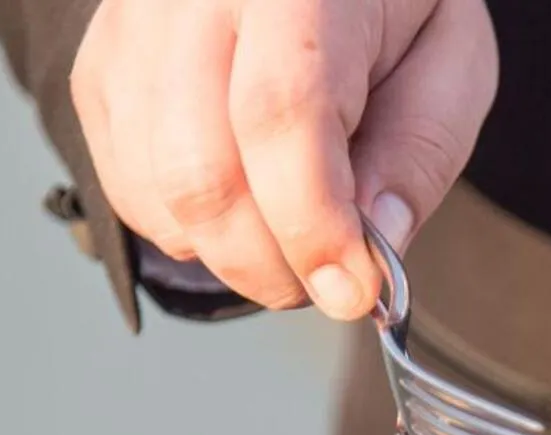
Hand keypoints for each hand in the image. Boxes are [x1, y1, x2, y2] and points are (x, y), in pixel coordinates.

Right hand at [70, 0, 497, 318]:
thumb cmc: (389, 1)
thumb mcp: (450, 57)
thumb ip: (419, 150)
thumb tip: (375, 248)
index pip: (280, 114)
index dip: (313, 224)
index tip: (352, 291)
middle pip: (201, 169)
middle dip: (270, 263)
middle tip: (327, 283)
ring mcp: (132, 31)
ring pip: (156, 191)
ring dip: (231, 255)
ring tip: (292, 238)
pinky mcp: (100, 69)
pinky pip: (128, 188)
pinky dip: (188, 231)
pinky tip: (243, 208)